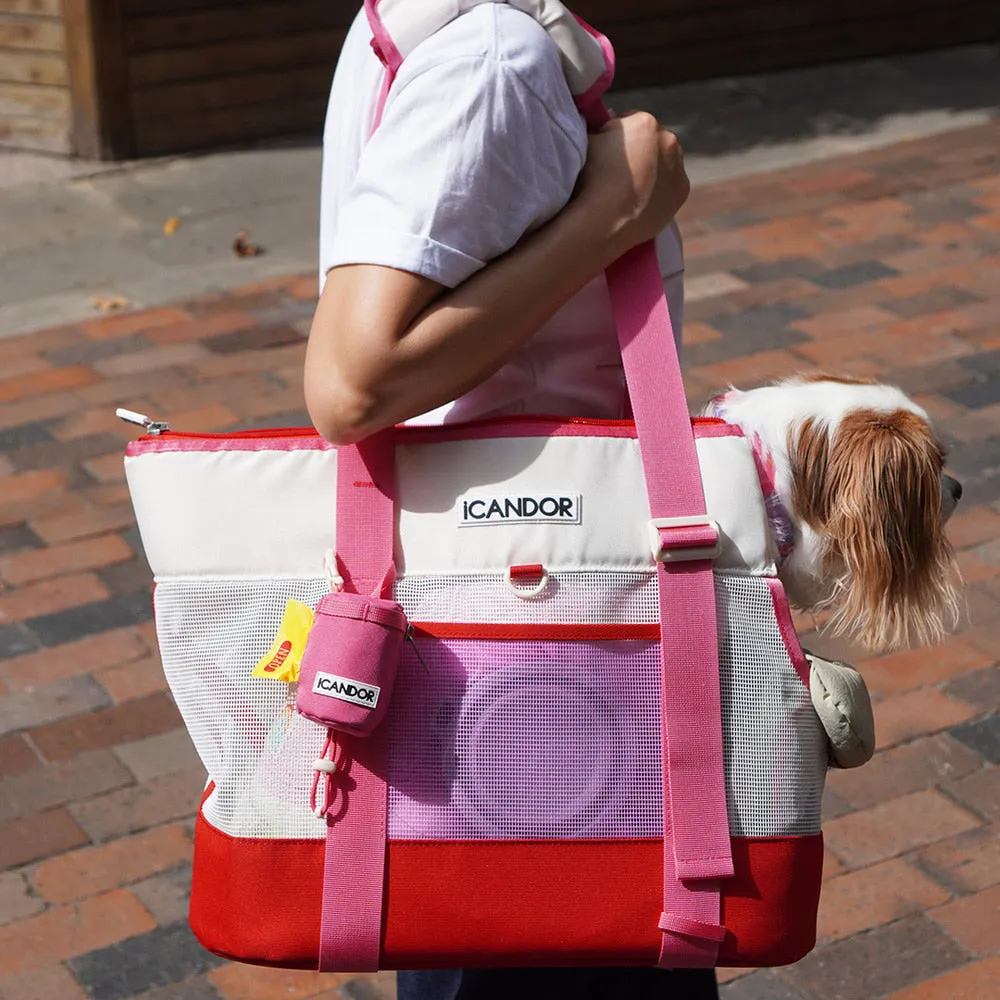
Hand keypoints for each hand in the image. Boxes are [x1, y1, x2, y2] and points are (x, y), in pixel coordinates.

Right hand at [576, 111, 689, 254]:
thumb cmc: (592, 179)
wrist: (605, 221)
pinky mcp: (681, 193)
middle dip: (639, 151)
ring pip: (665, 163)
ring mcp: (678, 168)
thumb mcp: (588, 141)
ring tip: (630, 189)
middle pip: (652, 141)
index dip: (616, 136)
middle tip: (618, 172)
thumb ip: (599, 127)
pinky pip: (670, 186)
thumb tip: (606, 125)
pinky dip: (659, 191)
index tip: (607, 151)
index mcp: (645, 123)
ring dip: (652, 170)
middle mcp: (669, 141)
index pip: (631, 120)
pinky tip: (641, 202)